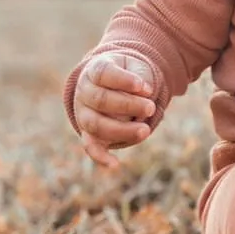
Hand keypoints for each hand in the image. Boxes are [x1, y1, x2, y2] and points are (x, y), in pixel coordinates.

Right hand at [73, 52, 156, 169]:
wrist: (117, 82)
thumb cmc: (128, 75)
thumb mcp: (135, 69)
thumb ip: (138, 80)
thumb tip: (144, 95)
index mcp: (94, 71)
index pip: (104, 73)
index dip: (124, 80)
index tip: (144, 87)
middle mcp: (84, 92)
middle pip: (101, 100)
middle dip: (128, 105)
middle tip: (151, 108)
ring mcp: (84, 113)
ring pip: (96, 124)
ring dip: (122, 130)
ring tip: (145, 130)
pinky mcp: (89, 133)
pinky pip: (90, 146)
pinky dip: (100, 156)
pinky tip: (114, 164)